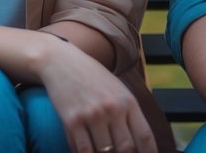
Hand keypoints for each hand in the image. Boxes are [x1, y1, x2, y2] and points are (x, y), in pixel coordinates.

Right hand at [37, 36, 156, 152]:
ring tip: (104, 151)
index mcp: (127, 101)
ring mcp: (92, 116)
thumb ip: (129, 113)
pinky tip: (87, 151)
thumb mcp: (117, 89)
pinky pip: (83, 150)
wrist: (61, 62)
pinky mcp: (72, 121)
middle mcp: (112, 109)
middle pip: (126, 148)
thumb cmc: (92, 77)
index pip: (144, 136)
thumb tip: (139, 142)